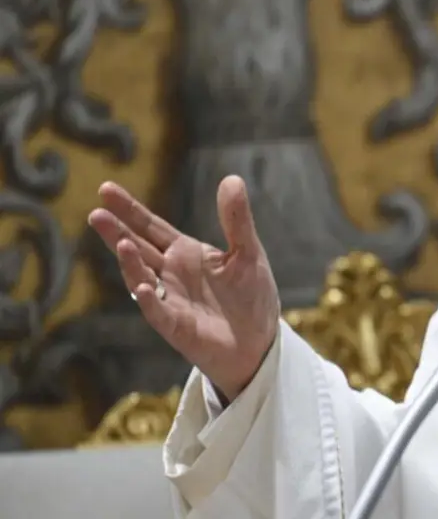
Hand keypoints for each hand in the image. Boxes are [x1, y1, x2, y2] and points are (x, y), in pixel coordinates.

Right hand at [87, 175, 278, 402]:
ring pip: (142, 278)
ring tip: (122, 243)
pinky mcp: (177, 327)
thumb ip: (237, 220)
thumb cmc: (251, 295)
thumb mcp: (248, 252)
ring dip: (131, 263)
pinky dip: (151, 300)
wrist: (260, 340)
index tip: (106, 189)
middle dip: (117, 232)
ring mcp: (170, 300)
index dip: (130, 209)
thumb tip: (232, 179)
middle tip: (96, 213)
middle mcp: (171, 274)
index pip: (151, 227)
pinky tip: (145, 287)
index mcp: (185, 253)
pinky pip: (159, 313)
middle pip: (138, 248)